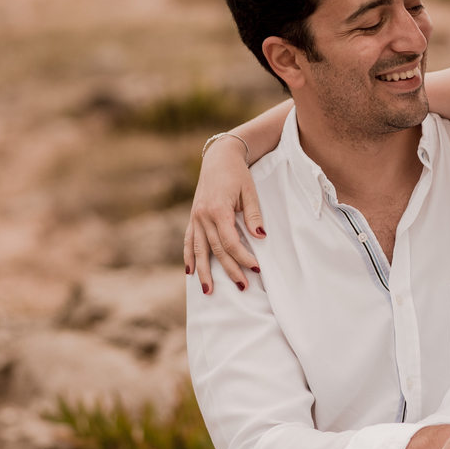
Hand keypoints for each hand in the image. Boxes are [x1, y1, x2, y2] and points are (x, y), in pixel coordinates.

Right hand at [183, 136, 264, 292]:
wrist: (219, 157)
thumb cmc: (238, 174)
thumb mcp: (250, 192)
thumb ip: (253, 216)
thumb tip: (260, 237)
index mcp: (218, 210)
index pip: (231, 242)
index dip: (244, 257)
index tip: (257, 268)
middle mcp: (203, 217)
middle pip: (216, 250)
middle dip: (230, 270)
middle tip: (243, 287)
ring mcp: (195, 218)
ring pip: (198, 250)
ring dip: (204, 272)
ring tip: (209, 291)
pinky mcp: (193, 217)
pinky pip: (188, 241)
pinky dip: (188, 257)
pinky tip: (190, 272)